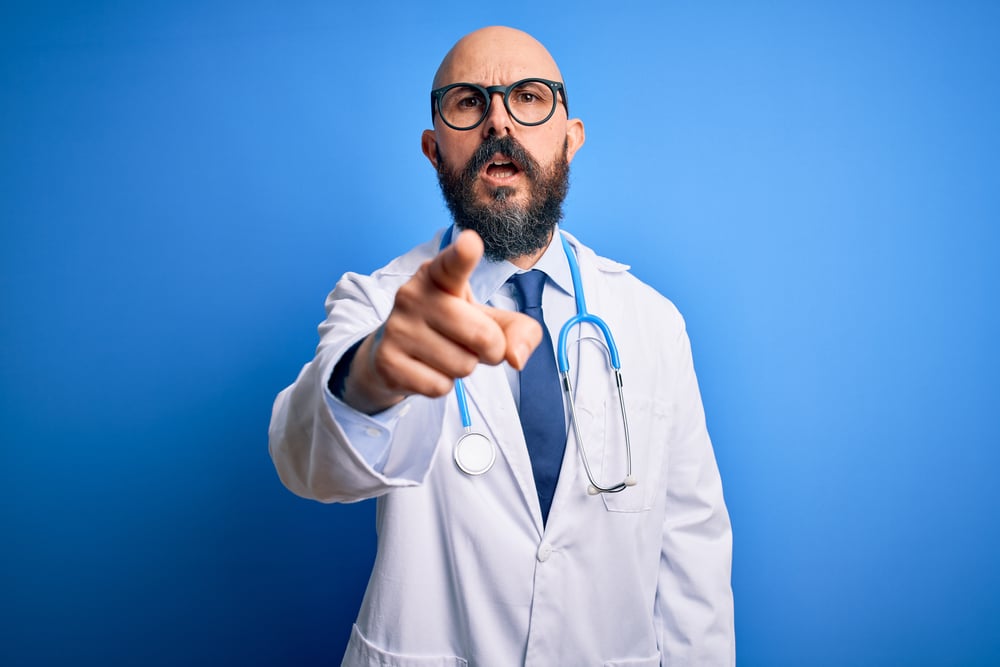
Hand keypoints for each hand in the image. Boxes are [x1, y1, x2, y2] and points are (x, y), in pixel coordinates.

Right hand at [342, 230, 542, 413]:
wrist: (391, 354)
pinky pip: (440, 386)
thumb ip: (518, 330)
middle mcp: (413, 295)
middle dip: (491, 350)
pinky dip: (441, 385)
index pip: (453, 264)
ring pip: (463, 366)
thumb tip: (516, 358)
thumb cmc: (448, 329)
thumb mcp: (486, 320)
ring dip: (463, 368)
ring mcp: (398, 328)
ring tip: (443, 353)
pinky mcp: (388, 361)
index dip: (463, 255)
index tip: (471, 242)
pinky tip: (426, 369)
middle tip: (471, 344)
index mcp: (439, 275)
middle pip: (483, 336)